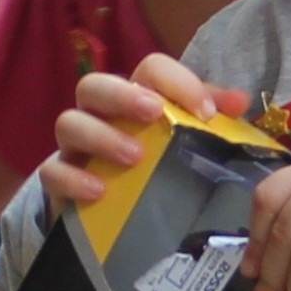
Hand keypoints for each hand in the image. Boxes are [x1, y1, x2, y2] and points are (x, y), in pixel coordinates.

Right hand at [43, 53, 215, 207]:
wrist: (120, 221)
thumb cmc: (157, 169)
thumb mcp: (188, 142)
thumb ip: (211, 120)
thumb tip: (239, 102)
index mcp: (134, 98)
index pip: (149, 69)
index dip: (176, 81)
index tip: (204, 112)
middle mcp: (99, 114)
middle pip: (94, 85)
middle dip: (122, 95)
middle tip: (153, 113)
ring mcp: (75, 147)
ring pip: (68, 123)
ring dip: (101, 135)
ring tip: (134, 157)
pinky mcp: (59, 181)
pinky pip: (52, 172)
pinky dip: (73, 178)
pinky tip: (99, 191)